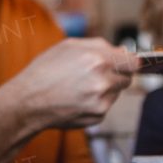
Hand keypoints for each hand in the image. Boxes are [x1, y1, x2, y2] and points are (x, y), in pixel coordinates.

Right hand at [7, 38, 137, 130]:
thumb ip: (100, 45)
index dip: (129, 63)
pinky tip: (76, 99)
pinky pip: (105, 106)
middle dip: (115, 75)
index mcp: (99, 60)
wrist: (27, 102)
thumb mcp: (68, 46)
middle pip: (127, 79)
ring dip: (105, 89)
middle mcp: (103, 82)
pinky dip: (95, 102)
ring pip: (116, 93)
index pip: (135, 63)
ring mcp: (101, 102)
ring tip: (80, 87)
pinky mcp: (97, 117)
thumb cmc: (44, 71)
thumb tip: (123, 50)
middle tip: (94, 75)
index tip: (124, 64)